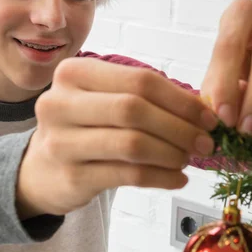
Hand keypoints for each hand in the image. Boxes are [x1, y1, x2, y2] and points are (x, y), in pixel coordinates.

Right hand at [16, 58, 218, 218]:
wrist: (43, 169)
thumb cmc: (84, 126)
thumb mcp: (105, 99)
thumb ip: (146, 97)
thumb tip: (204, 110)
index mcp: (74, 73)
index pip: (140, 80)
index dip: (181, 99)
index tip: (208, 117)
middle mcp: (60, 103)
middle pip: (135, 109)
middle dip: (180, 127)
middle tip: (206, 142)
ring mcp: (61, 141)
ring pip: (132, 144)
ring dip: (172, 153)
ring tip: (189, 159)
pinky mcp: (71, 176)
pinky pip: (128, 176)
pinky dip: (161, 177)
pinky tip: (177, 178)